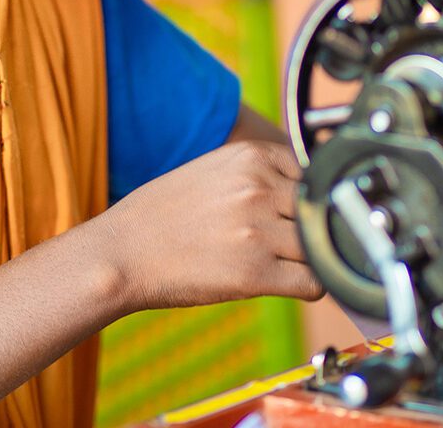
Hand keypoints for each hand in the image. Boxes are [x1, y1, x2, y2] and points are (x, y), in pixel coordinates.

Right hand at [90, 140, 323, 312]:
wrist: (120, 253)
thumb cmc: (161, 215)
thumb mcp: (214, 171)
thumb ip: (261, 175)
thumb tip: (309, 192)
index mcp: (252, 155)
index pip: (316, 175)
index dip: (308, 199)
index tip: (294, 215)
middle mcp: (259, 187)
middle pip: (321, 210)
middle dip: (312, 228)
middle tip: (288, 244)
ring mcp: (259, 230)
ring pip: (322, 246)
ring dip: (311, 258)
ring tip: (282, 264)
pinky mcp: (256, 273)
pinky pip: (314, 282)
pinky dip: (311, 286)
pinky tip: (286, 283)